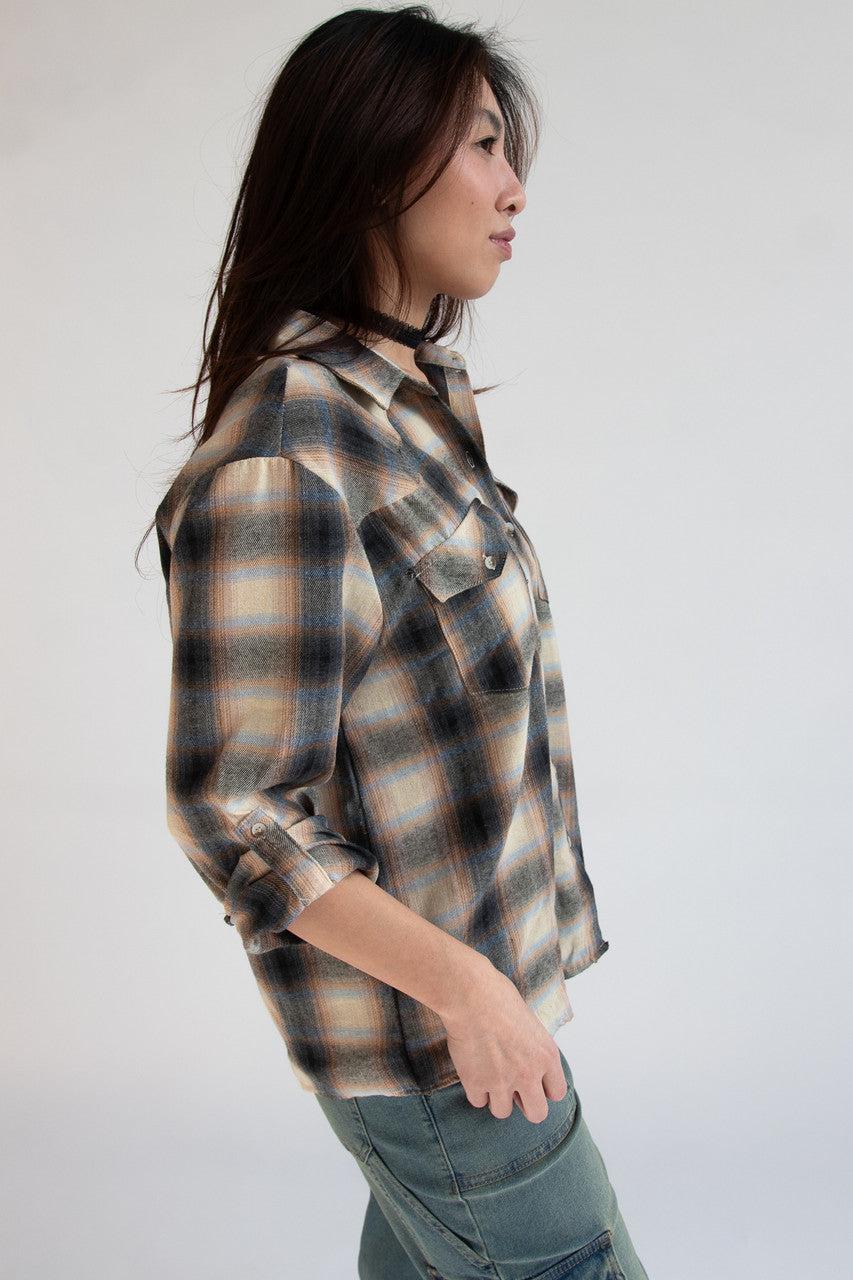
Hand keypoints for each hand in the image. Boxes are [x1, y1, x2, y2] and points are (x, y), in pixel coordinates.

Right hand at [438, 960, 568, 1122]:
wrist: (471, 995)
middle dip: (525, 1104)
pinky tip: (473, 1071)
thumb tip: (527, 1060)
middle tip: (513, 1090)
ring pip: (503, 1112)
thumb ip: (533, 1049)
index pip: (557, 1093)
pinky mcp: (476, 1083)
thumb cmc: (499, 997)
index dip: (544, 1089)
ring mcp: (502, 1082)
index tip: (534, 1082)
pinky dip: (475, 1090)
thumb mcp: (530, 1022)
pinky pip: (478, 1101)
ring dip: (496, 1098)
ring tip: (489, 1077)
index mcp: (546, 1056)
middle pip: (537, 1114)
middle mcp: (529, 1074)